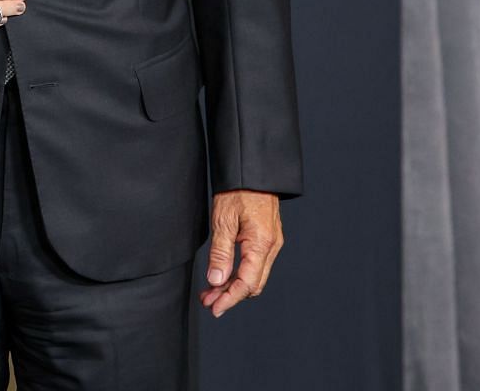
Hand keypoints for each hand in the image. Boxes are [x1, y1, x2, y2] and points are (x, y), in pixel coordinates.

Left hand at [200, 189, 282, 315]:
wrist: (253, 170)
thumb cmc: (238, 190)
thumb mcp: (223, 220)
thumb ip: (220, 252)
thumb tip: (216, 280)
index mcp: (261, 244)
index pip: (247, 284)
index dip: (230, 299)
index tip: (214, 308)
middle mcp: (271, 247)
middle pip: (253, 285)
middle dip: (230, 296)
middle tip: (207, 300)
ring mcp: (272, 243)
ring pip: (254, 276)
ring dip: (234, 286)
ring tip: (211, 291)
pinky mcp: (268, 238)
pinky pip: (256, 264)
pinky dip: (240, 273)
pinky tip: (224, 275)